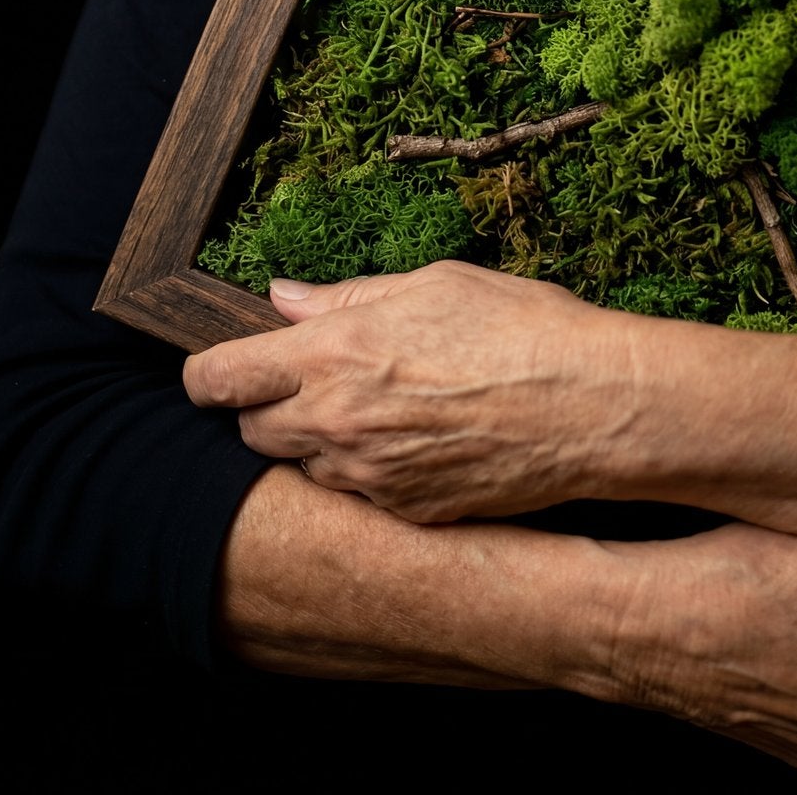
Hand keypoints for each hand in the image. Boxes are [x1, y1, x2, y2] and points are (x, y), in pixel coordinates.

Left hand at [182, 258, 633, 520]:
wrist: (592, 406)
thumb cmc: (522, 328)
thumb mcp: (433, 285)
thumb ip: (347, 297)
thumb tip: (283, 299)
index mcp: (336, 352)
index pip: (220, 378)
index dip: (205, 376)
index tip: (213, 372)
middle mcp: (339, 422)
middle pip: (249, 431)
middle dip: (264, 408)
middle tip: (310, 382)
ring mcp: (369, 476)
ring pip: (302, 466)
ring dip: (317, 441)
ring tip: (378, 407)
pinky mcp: (403, 512)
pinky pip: (357, 495)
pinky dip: (368, 471)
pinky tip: (416, 439)